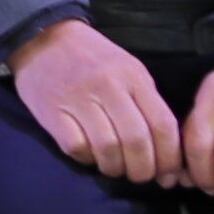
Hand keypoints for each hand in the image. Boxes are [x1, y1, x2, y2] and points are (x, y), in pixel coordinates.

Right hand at [9, 18, 181, 184]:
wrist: (44, 37)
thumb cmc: (93, 58)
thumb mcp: (128, 69)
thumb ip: (147, 104)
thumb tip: (168, 153)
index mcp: (133, 75)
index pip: (162, 125)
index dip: (169, 158)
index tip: (167, 175)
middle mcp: (108, 85)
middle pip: (136, 141)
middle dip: (143, 170)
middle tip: (140, 176)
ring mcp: (78, 98)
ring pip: (108, 148)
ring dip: (115, 168)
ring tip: (115, 168)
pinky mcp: (52, 110)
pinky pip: (77, 147)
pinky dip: (87, 159)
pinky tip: (90, 155)